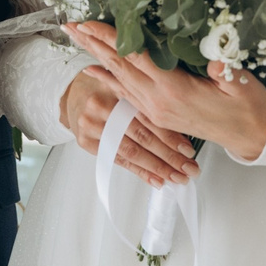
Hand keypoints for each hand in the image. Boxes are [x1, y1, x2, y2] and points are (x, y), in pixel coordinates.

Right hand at [60, 66, 200, 186]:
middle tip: (188, 169)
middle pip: (141, 137)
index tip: (188, 149)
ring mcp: (91, 126)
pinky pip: (118, 160)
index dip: (170, 135)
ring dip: (157, 168)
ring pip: (131, 152)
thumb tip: (183, 122)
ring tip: (176, 177)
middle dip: (168, 156)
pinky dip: (140, 171)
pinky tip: (156, 180)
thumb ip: (148, 98)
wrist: (76, 95)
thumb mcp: (128, 85)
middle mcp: (101, 108)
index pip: (148, 117)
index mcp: (116, 89)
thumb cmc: (110, 90)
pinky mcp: (87, 142)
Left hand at [64, 21, 265, 164]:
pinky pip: (126, 93)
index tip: (89, 22)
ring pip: (119, 78)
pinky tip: (94, 69)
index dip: (111, 38)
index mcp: (173, 89)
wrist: (250, 136)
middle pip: (118, 66)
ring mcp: (155, 109)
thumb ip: (225, 70)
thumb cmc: (247, 107)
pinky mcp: (157, 114)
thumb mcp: (240, 83)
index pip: (135, 57)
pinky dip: (109, 78)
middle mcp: (157, 101)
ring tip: (76, 38)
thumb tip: (215, 54)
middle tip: (68, 25)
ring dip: (96, 56)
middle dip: (92, 43)